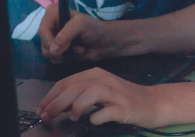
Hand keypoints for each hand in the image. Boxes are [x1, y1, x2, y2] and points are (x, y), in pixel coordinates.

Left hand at [36, 68, 167, 126]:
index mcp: (94, 74)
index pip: (66, 82)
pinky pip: (107, 111)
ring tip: (71, 117)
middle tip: (46, 116)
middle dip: (56, 102)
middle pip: (75, 87)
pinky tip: (93, 121)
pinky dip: (97, 117)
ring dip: (76, 106)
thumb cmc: (122, 99)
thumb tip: (56, 107)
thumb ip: (79, 96)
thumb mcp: (99, 92)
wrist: (153, 103)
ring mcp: (115, 93)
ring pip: (90, 93)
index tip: (40, 109)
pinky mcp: (125, 107)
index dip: (51, 96)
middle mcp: (104, 80)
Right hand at [37, 4, 120, 62]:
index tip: (61, 49)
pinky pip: (52, 59)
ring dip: (63, 55)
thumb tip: (53, 49)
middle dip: (59, 49)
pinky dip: (64, 59)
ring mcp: (53, 38)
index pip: (42, 30)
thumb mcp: (82, 25)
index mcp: (53, 13)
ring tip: (77, 49)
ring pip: (47, 52)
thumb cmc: (94, 29)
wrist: (105, 43)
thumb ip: (66, 34)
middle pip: (43, 43)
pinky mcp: (57, 50)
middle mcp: (50, 24)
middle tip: (74, 48)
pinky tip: (74, 54)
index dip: (50, 41)